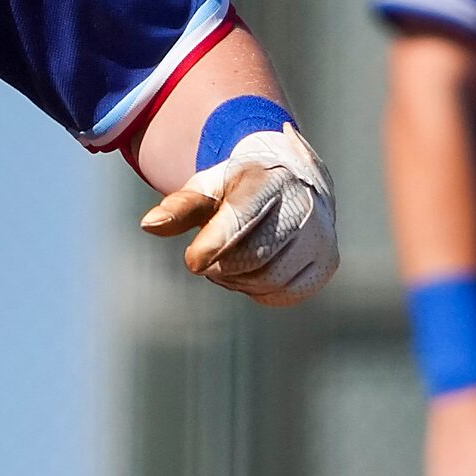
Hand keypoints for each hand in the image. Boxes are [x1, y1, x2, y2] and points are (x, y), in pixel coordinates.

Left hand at [143, 123, 337, 305]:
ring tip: (228, 263)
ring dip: (237, 280)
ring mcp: (320, 237)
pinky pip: (285, 294)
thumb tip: (149, 226)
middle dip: (221, 265)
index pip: (240, 222)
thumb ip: (179, 207)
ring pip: (268, 280)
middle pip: (252, 258)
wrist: (292, 182)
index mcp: (269, 181)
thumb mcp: (207, 188)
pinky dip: (260, 291)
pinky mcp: (326, 263)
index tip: (192, 261)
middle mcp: (303, 207)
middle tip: (208, 259)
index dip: (211, 246)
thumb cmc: (239, 187)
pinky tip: (251, 273)